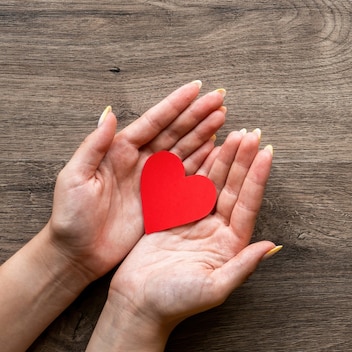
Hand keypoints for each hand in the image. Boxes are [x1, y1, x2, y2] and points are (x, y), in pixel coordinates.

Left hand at [48, 81, 225, 280]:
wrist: (77, 254)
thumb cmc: (70, 217)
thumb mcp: (74, 178)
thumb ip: (92, 146)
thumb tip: (109, 114)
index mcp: (118, 150)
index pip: (153, 121)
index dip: (176, 104)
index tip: (196, 88)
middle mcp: (139, 161)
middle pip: (174, 131)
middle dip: (197, 114)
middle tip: (219, 98)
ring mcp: (153, 180)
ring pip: (184, 149)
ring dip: (204, 133)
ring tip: (222, 116)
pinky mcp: (162, 200)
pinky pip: (186, 176)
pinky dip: (203, 161)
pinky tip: (216, 148)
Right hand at [87, 129, 276, 350]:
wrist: (137, 306)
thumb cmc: (175, 303)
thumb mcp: (214, 288)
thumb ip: (243, 266)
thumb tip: (271, 246)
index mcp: (230, 244)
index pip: (247, 204)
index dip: (256, 178)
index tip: (266, 153)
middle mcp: (216, 230)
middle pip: (232, 188)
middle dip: (242, 160)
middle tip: (251, 134)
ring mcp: (195, 222)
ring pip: (212, 184)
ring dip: (223, 160)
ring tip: (233, 134)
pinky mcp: (173, 218)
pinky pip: (186, 187)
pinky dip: (195, 168)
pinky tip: (203, 149)